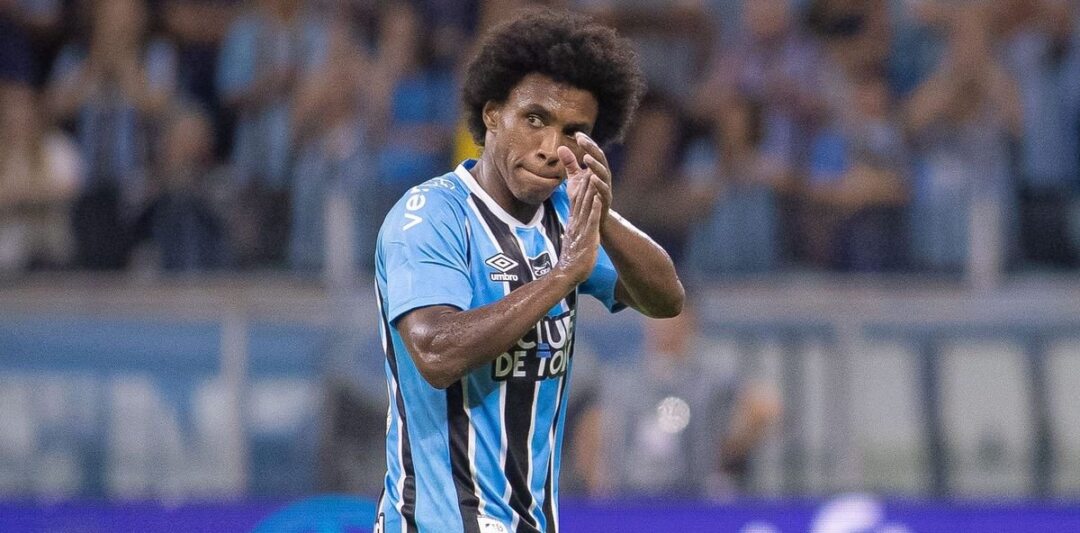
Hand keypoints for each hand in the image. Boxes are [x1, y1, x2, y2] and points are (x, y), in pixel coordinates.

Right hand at [554, 156, 602, 285]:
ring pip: (586, 207)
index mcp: (573, 223)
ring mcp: (582, 230)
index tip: (584, 173)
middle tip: (588, 165)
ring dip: (590, 191)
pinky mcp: (588, 238)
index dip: (581, 187)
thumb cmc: (571, 260)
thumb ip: (574, 231)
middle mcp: (576, 223)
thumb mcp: (572, 240)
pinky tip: (599, 199)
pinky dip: (595, 209)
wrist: (567, 274)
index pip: (577, 201)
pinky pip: (592, 221)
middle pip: (580, 199)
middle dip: (585, 182)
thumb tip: (573, 226)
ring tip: (593, 175)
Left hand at [558, 132, 612, 227]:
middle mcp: (603, 176)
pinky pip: (604, 190)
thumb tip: (561, 147)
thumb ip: (570, 164)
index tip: (577, 134)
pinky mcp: (606, 200)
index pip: (593, 152)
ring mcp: (606, 187)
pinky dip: (599, 183)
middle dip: (591, 149)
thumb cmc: (585, 196)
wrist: (592, 218)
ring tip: (586, 157)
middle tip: (581, 140)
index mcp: (597, 169)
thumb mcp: (575, 178)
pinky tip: (592, 177)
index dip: (587, 143)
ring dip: (595, 165)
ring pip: (604, 173)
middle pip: (600, 158)